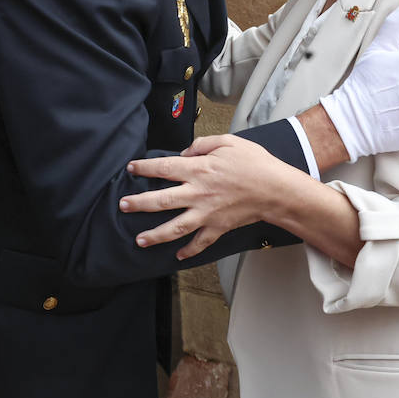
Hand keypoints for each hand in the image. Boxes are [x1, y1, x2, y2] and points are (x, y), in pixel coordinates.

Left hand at [121, 135, 294, 258]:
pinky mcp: (218, 227)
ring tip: (139, 240)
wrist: (276, 190)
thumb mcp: (229, 142)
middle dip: (139, 203)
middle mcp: (198, 193)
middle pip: (161, 200)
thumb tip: (186, 151)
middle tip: (123, 205)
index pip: (164, 168)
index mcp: (199, 169)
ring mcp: (207, 213)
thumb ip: (203, 144)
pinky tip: (178, 255)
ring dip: (155, 234)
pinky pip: (200, 242)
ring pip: (175, 227)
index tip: (131, 168)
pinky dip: (189, 250)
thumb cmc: (255, 163)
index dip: (145, 167)